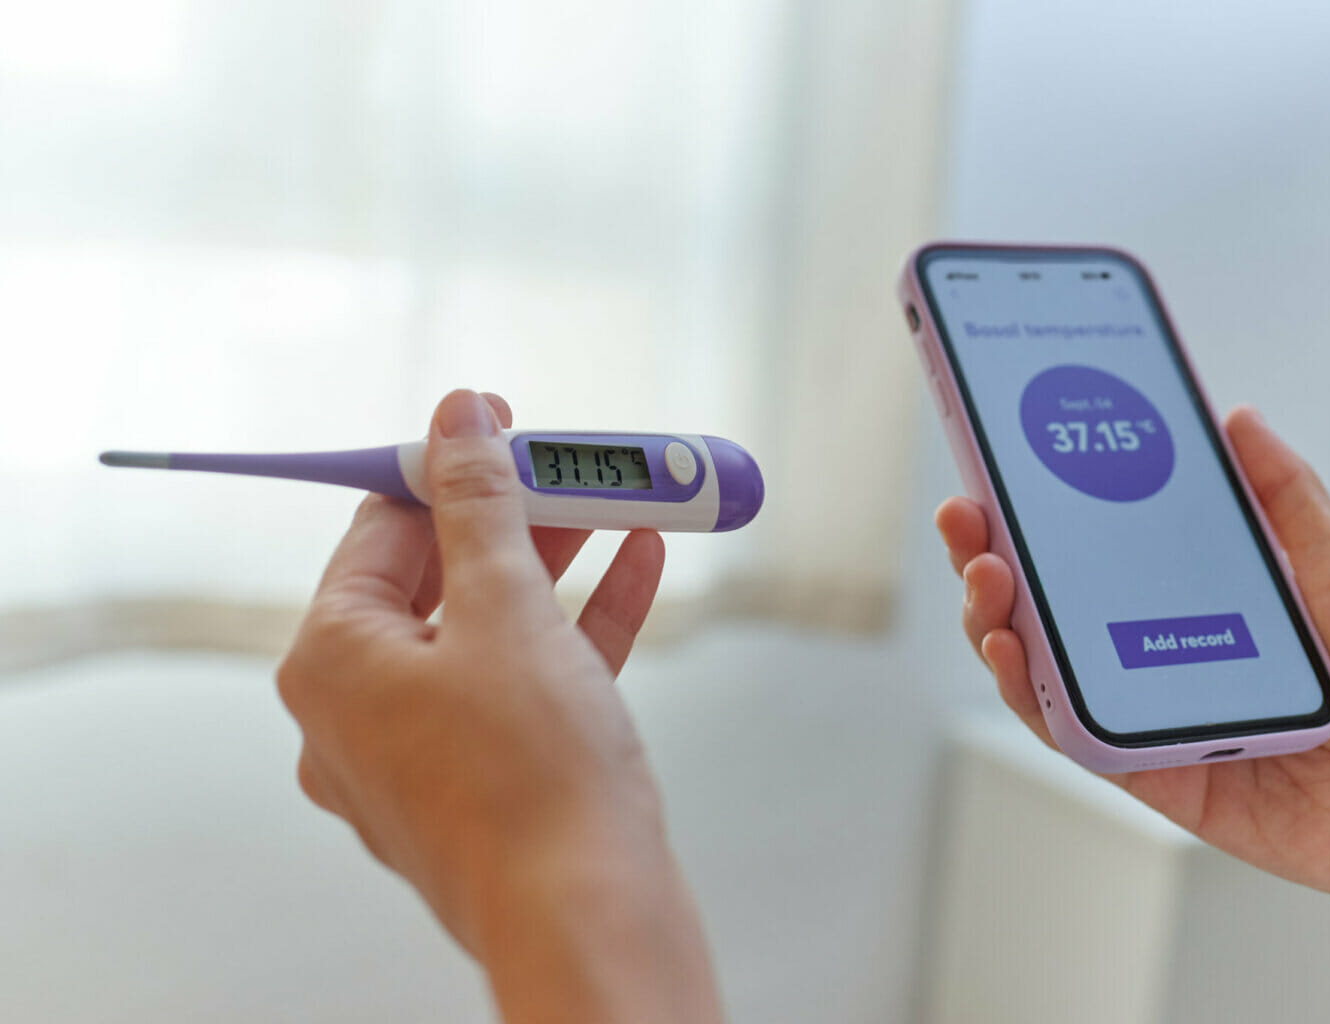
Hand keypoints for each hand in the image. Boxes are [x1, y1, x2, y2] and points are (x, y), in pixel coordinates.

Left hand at [277, 389, 721, 1023]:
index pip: (381, 529)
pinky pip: (526, 680)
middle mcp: (362, 709)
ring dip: (559, 561)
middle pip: (440, 576)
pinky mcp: (488, 780)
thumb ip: (480, 506)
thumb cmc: (531, 778)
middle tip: (575, 464)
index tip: (503, 425)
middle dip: (519, 515)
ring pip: (491, 627)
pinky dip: (577, 624)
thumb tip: (458, 420)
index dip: (446, 467)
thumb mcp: (507, 609)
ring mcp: (425, 752)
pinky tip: (638, 566)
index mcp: (334, 660)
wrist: (589, 917)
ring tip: (622, 503)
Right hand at [936, 406, 1329, 1021]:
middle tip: (970, 510)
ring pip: (1041, 660)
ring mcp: (1147, 709)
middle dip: (994, 549)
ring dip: (993, 612)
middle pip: (1053, 598)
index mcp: (1206, 599)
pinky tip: (1009, 645)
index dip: (1049, 504)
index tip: (1011, 458)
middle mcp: (1162, 651)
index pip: (1105, 543)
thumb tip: (1238, 420)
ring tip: (985, 570)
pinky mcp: (1144, 769)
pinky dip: (1025, 688)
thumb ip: (1287, 498)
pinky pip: (1066, 728)